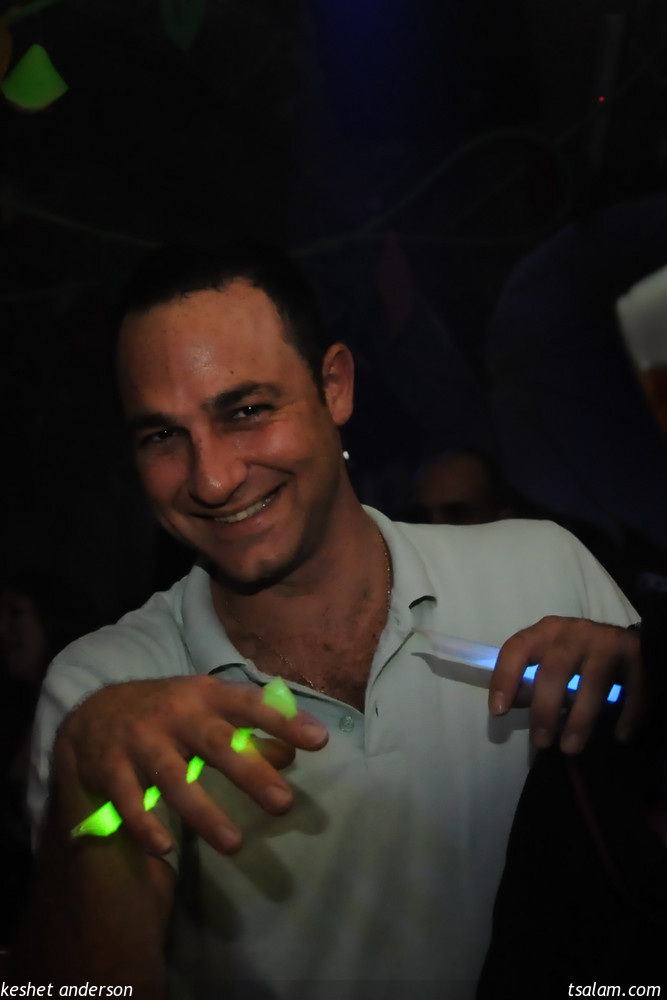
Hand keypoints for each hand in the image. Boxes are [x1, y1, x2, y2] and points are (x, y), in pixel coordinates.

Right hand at [55, 675, 328, 855]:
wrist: (95, 711)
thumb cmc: (170, 711)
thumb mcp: (208, 708)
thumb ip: (249, 730)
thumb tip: (290, 755)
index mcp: (206, 695)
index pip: (251, 704)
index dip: (284, 720)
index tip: (320, 740)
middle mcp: (176, 715)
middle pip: (217, 743)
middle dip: (251, 773)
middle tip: (284, 804)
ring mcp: (141, 741)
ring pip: (174, 777)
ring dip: (204, 812)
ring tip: (235, 845)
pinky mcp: (112, 768)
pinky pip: (128, 801)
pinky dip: (144, 825)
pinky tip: (165, 849)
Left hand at [488, 616, 642, 753]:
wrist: (626, 643)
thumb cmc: (577, 656)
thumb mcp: (549, 661)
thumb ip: (530, 681)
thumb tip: (511, 703)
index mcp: (546, 631)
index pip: (517, 648)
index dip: (505, 678)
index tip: (498, 711)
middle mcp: (575, 631)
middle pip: (554, 669)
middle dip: (544, 709)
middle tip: (541, 742)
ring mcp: (607, 641)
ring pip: (593, 681)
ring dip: (580, 719)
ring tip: (570, 748)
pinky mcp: (637, 655)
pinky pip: (633, 688)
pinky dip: (627, 714)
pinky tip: (619, 736)